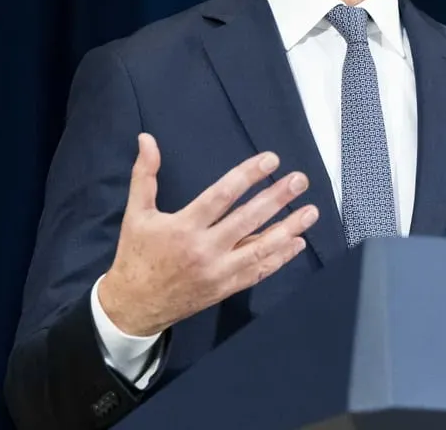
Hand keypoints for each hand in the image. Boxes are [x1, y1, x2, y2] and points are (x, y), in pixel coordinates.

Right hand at [98, 133, 318, 336]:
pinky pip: (258, 272)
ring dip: (288, 229)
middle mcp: (204, 250)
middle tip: (299, 180)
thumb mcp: (136, 213)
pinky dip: (280, 258)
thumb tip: (146, 138)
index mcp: (183, 227)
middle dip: (277, 198)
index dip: (247, 176)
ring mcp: (218, 272)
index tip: (271, 160)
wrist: (134, 307)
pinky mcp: (226, 289)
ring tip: (311, 211)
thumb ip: (145, 175)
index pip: (222, 196)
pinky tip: (298, 242)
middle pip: (248, 220)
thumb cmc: (137, 255)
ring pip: (260, 248)